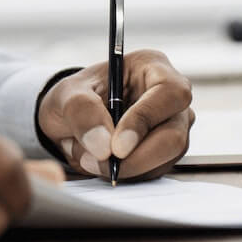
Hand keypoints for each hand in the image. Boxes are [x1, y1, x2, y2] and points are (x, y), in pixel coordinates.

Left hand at [36, 48, 193, 181]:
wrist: (70, 120)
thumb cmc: (75, 97)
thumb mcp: (67, 94)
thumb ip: (81, 111)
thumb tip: (103, 146)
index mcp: (153, 67)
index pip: (168, 93)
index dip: (144, 121)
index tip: (116, 147)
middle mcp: (171, 98)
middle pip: (174, 135)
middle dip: (136, 158)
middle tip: (99, 163)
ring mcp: (173, 127)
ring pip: (165, 159)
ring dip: (125, 167)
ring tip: (88, 156)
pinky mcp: (166, 153)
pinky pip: (154, 172)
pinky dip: (125, 174)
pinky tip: (101, 163)